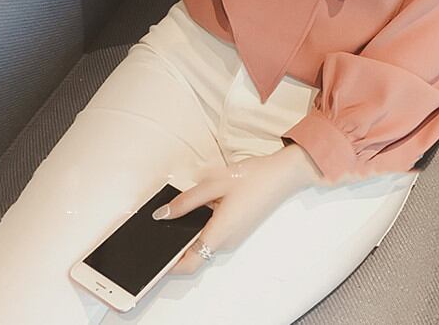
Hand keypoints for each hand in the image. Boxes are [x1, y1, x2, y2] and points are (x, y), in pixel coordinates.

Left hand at [154, 151, 308, 275]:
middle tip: (163, 221)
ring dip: (193, 228)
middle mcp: (227, 241)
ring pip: (205, 240)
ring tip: (184, 206)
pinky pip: (215, 232)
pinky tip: (205, 201)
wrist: (285, 174)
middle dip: (177, 241)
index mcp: (219, 234)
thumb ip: (186, 201)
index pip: (188, 264)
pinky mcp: (239, 228)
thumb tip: (162, 214)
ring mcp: (234, 236)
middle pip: (194, 252)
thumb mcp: (214, 184)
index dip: (168, 264)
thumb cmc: (254, 178)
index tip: (153, 256)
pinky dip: (205, 222)